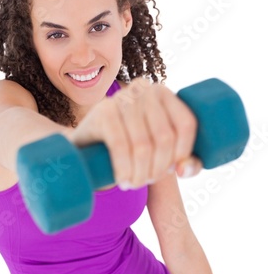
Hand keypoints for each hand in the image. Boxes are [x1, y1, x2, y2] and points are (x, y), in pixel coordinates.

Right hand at [69, 77, 201, 187]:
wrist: (88, 146)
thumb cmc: (131, 149)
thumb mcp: (161, 153)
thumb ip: (186, 163)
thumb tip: (183, 170)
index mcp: (164, 93)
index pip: (185, 124)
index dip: (183, 153)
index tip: (171, 171)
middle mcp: (144, 89)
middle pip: (164, 136)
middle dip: (158, 168)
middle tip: (147, 181)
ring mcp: (121, 98)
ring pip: (143, 144)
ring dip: (141, 173)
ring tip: (135, 183)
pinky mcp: (102, 111)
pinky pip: (120, 145)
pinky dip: (124, 168)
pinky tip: (123, 181)